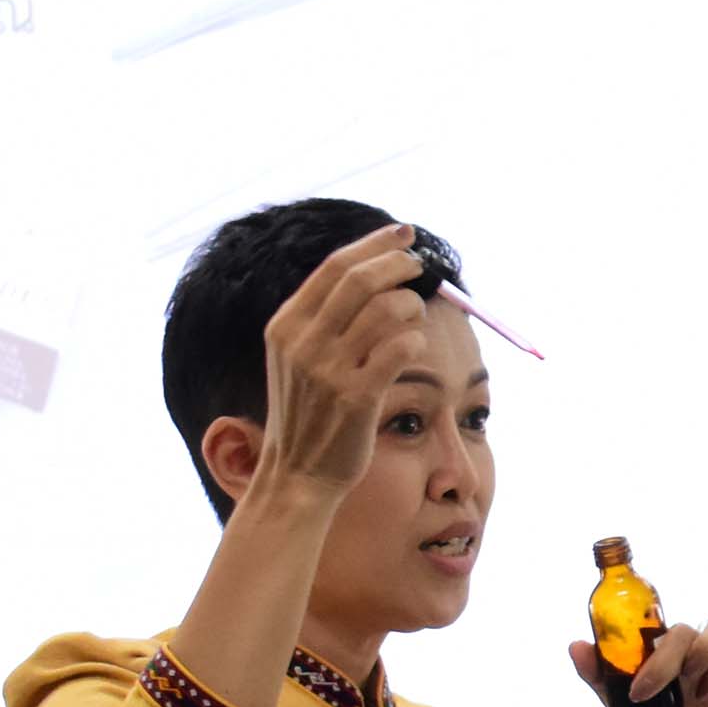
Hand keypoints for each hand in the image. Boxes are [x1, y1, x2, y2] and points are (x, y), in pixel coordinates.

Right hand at [250, 222, 436, 502]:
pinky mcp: (356, 397)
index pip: (334, 266)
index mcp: (285, 326)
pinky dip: (416, 341)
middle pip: (360, 280)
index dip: (374, 244)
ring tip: (415, 317)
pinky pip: (401, 349)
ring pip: (387, 310)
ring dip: (412, 306)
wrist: (299, 474)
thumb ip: (324, 319)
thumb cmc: (310, 413)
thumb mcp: (299, 359)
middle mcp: (302, 342)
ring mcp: (327, 369)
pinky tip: (415, 347)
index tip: (405, 233)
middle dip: (399, 264)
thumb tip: (375, 273)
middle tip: (422, 266)